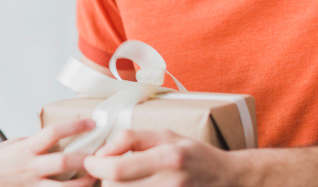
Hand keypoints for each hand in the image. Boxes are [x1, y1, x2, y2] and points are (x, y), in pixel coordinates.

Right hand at [0, 119, 97, 186]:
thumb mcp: (18, 144)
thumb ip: (38, 143)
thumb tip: (61, 138)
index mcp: (28, 148)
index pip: (54, 132)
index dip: (75, 126)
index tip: (92, 123)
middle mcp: (31, 167)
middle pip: (63, 162)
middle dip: (85, 159)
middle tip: (102, 156)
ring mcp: (32, 185)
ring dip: (83, 184)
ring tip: (96, 178)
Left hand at [83, 129, 242, 185]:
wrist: (227, 178)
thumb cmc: (193, 153)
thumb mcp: (165, 135)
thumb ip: (132, 139)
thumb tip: (104, 151)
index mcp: (167, 158)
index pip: (116, 169)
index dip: (96, 166)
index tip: (91, 161)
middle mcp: (170, 183)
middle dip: (104, 179)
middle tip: (107, 170)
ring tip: (122, 179)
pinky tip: (134, 186)